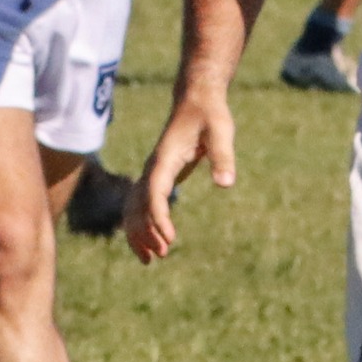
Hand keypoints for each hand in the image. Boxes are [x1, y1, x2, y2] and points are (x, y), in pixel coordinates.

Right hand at [124, 90, 234, 263]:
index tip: (169, 238)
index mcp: (164, 159)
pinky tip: (152, 245)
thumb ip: (222, 156)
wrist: (196, 100)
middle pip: (138, 206)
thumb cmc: (210, 115)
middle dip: (146, 232)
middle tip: (163, 255)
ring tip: (152, 260)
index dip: (159, 217)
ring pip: (134, 210)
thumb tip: (226, 183)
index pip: (155, 193)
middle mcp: (152, 169)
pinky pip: (141, 207)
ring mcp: (151, 175)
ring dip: (139, 235)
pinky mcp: (155, 179)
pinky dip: (142, 227)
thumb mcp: (222, 131)